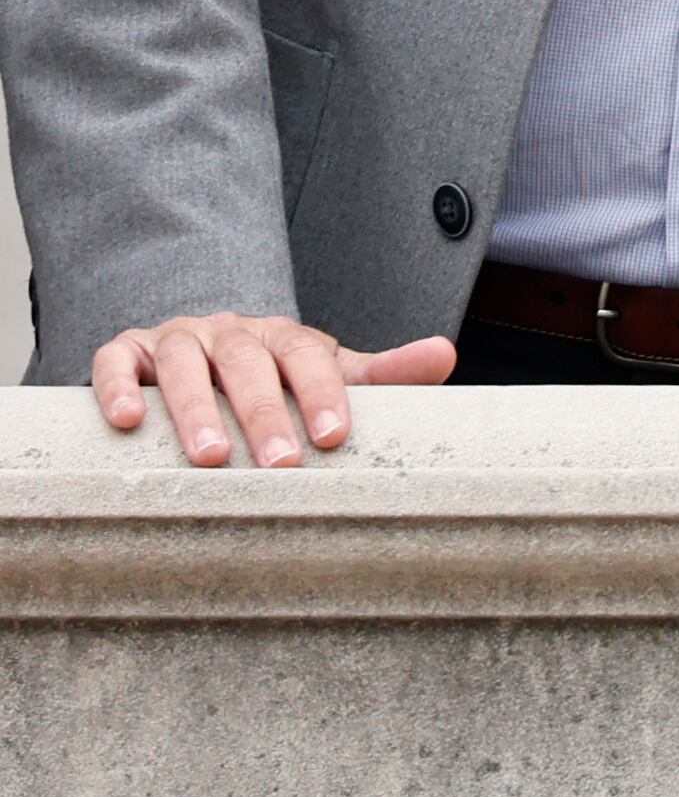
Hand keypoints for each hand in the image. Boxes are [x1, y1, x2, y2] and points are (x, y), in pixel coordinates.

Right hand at [91, 311, 452, 465]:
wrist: (199, 349)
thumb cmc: (269, 375)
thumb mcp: (324, 372)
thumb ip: (380, 373)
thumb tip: (446, 355)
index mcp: (282, 337)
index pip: (308, 355)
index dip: (322, 392)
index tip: (334, 435)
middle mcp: (230, 332)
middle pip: (248, 363)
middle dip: (265, 412)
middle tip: (280, 463)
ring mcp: (176, 339)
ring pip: (184, 363)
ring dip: (196, 407)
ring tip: (209, 456)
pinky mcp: (127, 351)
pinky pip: (114, 361)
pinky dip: (117, 388)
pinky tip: (126, 422)